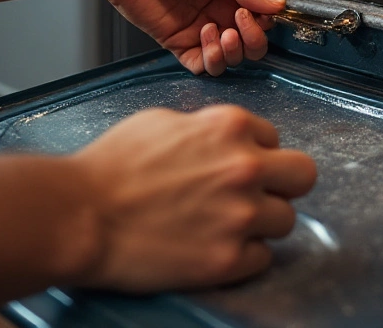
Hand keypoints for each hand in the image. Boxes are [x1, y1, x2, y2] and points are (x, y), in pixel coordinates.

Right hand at [69, 105, 317, 291]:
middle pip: (302, 176)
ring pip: (286, 221)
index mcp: (229, 127)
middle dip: (281, 185)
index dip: (257, 154)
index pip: (275, 139)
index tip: (238, 168)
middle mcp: (244, 168)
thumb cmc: (109, 168)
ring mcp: (240, 216)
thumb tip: (224, 139)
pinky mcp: (228, 260)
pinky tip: (212, 249)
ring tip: (224, 226)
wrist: (80, 215)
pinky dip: (242, 257)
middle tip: (256, 196)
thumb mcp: (161, 122)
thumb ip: (205, 128)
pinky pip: (261, 259)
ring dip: (261, 224)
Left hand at [97, 0, 284, 74]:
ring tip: (224, 33)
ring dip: (233, 51)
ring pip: (230, 58)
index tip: (258, 12)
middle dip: (253, 39)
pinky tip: (205, 37)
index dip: (265, 20)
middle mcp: (217, 11)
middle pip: (250, 42)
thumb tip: (277, 4)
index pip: (260, 15)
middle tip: (241, 22)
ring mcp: (198, 30)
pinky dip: (211, 60)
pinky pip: (203, 65)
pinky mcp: (177, 43)